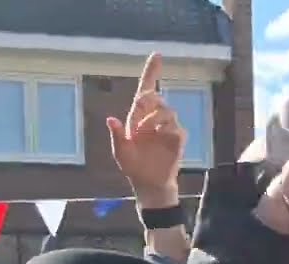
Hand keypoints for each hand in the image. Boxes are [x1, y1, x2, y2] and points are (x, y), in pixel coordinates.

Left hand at [108, 54, 184, 207]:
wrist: (149, 184)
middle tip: (137, 121)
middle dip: (147, 104)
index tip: (157, 54)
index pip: (147, 89)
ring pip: (168, 110)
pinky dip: (167, 132)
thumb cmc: (133, 167)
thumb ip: (116, 135)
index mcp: (138, 117)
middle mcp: (154, 119)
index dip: (152, 71)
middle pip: (156, 97)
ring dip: (155, 119)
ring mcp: (167, 128)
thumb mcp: (120, 152)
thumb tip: (110, 119)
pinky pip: (176, 128)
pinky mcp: (178, 139)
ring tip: (145, 135)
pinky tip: (161, 142)